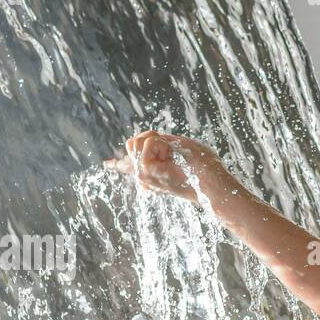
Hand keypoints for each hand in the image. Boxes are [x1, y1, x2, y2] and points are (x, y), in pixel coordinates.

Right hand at [105, 130, 232, 203]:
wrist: (212, 181)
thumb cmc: (202, 166)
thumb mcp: (179, 148)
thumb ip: (160, 144)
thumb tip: (139, 141)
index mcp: (153, 171)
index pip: (129, 166)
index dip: (117, 164)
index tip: (106, 165)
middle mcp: (145, 176)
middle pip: (132, 141)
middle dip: (152, 138)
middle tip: (172, 155)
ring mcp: (143, 176)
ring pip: (136, 141)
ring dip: (158, 142)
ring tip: (172, 158)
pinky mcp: (146, 172)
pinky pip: (145, 142)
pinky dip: (160, 144)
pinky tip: (170, 159)